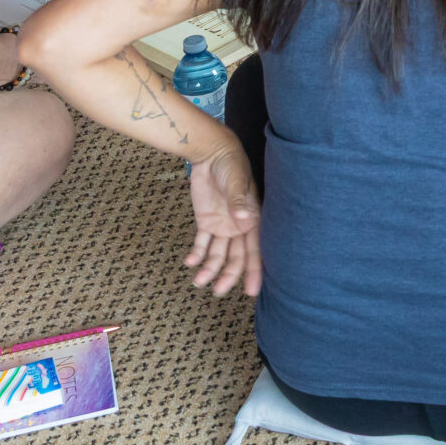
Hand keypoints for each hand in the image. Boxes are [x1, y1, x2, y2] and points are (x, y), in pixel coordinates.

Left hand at [185, 142, 262, 296]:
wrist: (211, 153)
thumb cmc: (230, 165)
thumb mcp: (236, 181)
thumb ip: (238, 200)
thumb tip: (245, 217)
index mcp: (254, 219)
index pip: (256, 250)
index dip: (255, 271)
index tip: (251, 291)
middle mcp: (240, 227)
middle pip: (236, 258)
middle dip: (229, 276)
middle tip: (218, 291)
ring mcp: (223, 226)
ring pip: (218, 255)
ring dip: (209, 269)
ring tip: (198, 282)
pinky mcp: (206, 222)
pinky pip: (202, 244)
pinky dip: (196, 254)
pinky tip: (189, 262)